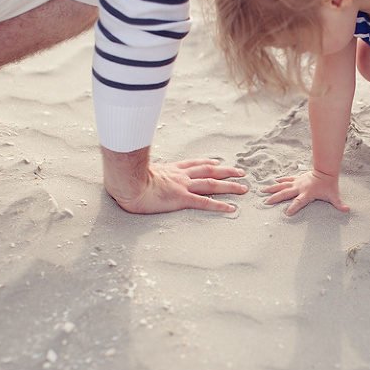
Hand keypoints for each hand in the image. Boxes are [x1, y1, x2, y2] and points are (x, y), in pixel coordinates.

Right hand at [102, 146, 247, 213]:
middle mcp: (180, 176)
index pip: (194, 164)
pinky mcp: (181, 199)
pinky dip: (219, 205)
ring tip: (243, 188)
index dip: (208, 162)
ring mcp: (182, 187)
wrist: (126, 183)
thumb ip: (148, 173)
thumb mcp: (141, 172)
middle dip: (227, 171)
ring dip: (230, 186)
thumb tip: (143, 175)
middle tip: (241, 172)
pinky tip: (231, 208)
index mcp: (171, 169)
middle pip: (209, 170)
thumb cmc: (127, 180)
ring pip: (212, 184)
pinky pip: (204, 202)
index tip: (218, 162)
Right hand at [261, 169, 349, 215]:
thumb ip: (339, 204)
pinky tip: (273, 183)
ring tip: (262, 191)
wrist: (326, 171)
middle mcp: (300, 188)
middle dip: (276, 198)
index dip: (294, 207)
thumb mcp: (334, 196)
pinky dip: (280, 181)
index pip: (300, 202)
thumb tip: (347, 209)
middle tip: (266, 202)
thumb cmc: (329, 185)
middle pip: (286, 193)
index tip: (287, 213)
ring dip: (272, 188)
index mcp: (307, 193)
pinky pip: (286, 180)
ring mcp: (297, 183)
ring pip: (282, 186)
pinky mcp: (296, 179)